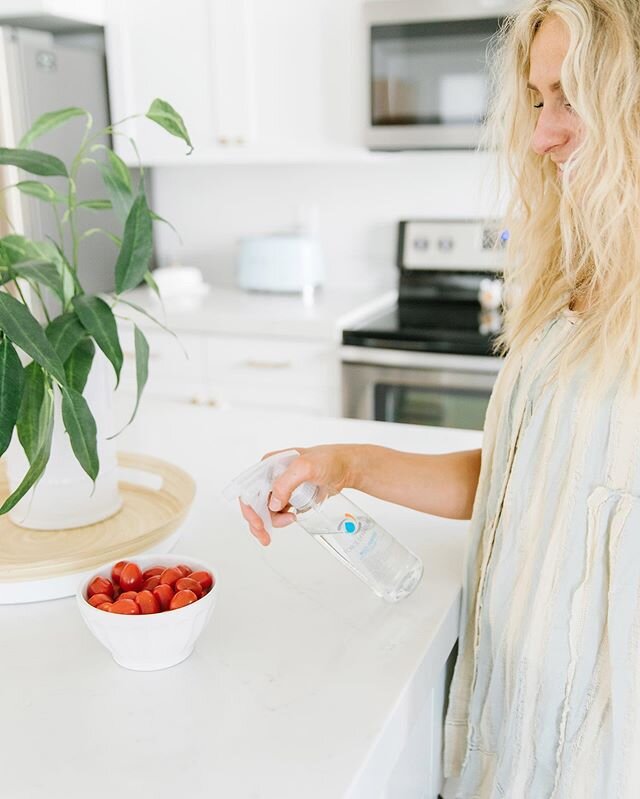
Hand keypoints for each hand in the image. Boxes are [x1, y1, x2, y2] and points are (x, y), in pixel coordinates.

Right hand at [239, 444, 358, 545]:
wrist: (346, 468)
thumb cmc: (328, 461)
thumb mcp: (305, 467)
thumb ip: (286, 482)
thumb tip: (273, 503)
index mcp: (269, 465)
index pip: (249, 488)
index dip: (249, 507)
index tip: (258, 523)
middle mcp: (271, 476)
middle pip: (254, 502)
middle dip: (258, 520)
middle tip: (265, 536)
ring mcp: (281, 487)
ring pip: (266, 510)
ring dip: (272, 521)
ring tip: (290, 520)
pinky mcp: (290, 496)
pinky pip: (278, 512)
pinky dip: (280, 520)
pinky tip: (291, 519)